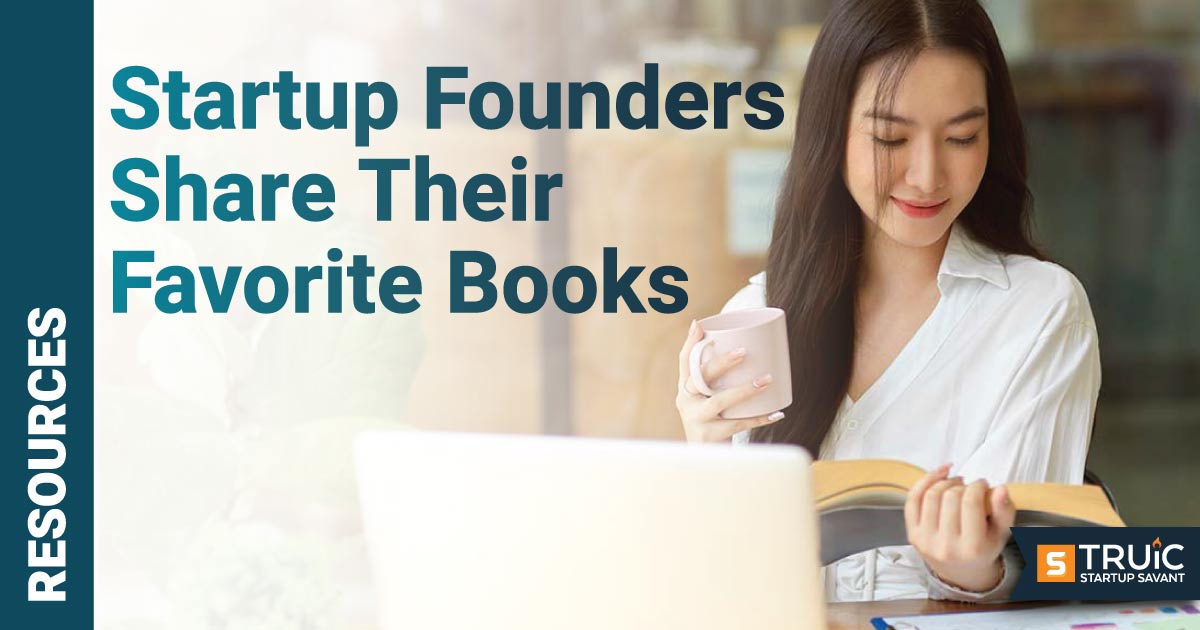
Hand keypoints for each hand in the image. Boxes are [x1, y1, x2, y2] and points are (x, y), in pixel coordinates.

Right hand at [676, 320, 783, 443]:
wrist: (706, 462)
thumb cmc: (715, 424)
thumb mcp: (711, 401)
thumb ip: (722, 383)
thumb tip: (755, 354)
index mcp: (685, 389)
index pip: (684, 362)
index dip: (690, 343)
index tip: (699, 324)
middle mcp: (685, 402)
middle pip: (700, 378)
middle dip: (722, 362)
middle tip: (744, 352)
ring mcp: (695, 419)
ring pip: (719, 401)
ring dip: (745, 389)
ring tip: (768, 379)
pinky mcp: (709, 436)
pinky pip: (737, 425)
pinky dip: (759, 419)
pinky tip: (776, 413)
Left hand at [904, 464, 1015, 592]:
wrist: (960, 571)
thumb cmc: (982, 549)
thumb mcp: (1001, 533)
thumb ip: (1004, 510)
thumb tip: (1000, 489)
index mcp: (972, 548)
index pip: (971, 504)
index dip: (977, 486)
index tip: (982, 484)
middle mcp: (946, 546)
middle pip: (950, 497)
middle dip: (962, 485)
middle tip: (969, 487)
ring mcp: (925, 540)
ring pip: (930, 495)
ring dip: (944, 482)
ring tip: (955, 483)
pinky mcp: (912, 534)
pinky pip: (912, 500)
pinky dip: (924, 482)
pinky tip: (937, 476)